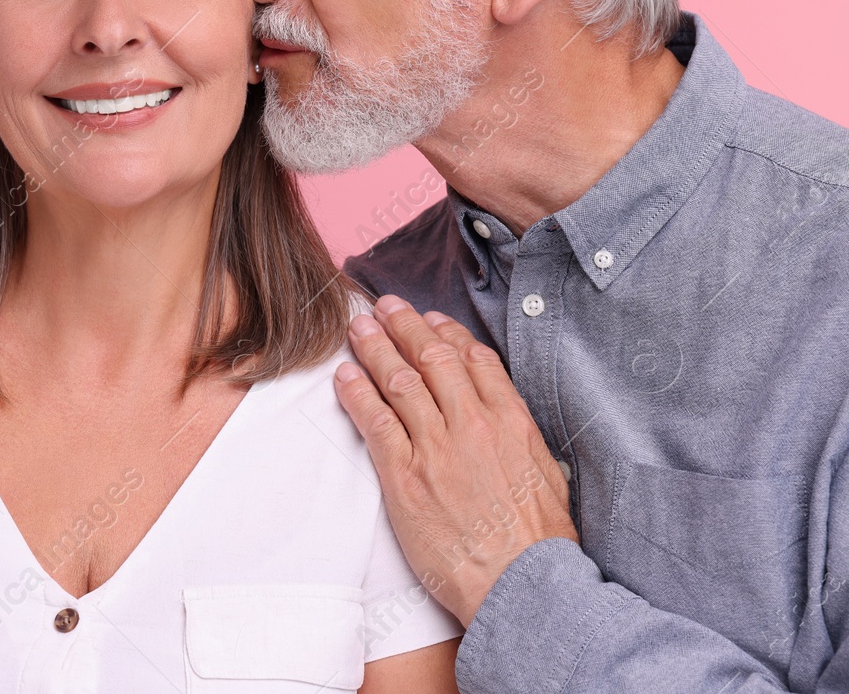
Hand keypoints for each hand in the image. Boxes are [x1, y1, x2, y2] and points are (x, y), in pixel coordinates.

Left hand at [334, 295, 578, 626]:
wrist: (523, 584)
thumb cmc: (540, 544)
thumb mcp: (548, 478)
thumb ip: (523, 442)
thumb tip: (509, 423)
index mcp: (512, 422)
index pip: (475, 361)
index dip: (448, 333)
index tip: (431, 319)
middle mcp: (473, 424)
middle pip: (432, 359)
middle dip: (406, 326)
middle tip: (386, 306)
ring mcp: (437, 448)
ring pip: (399, 380)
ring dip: (375, 347)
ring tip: (359, 327)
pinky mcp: (405, 476)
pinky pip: (375, 420)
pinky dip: (357, 392)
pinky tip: (344, 375)